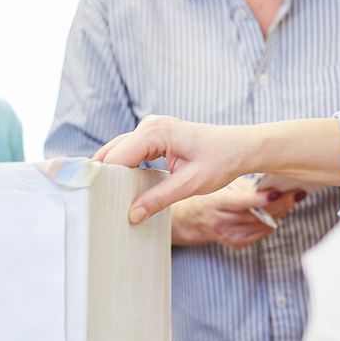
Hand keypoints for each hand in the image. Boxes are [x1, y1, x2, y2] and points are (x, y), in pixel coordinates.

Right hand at [95, 115, 267, 223]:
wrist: (241, 147)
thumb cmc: (222, 160)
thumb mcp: (190, 184)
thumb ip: (158, 199)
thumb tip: (132, 215)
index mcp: (156, 132)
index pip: (117, 157)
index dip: (106, 180)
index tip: (99, 201)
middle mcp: (149, 125)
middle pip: (112, 152)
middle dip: (105, 177)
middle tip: (98, 202)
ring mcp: (150, 128)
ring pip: (117, 151)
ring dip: (113, 173)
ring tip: (109, 196)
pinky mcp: (153, 135)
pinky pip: (129, 151)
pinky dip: (124, 168)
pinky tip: (123, 186)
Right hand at [170, 183, 299, 248]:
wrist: (188, 220)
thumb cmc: (205, 197)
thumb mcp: (217, 186)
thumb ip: (243, 186)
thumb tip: (272, 182)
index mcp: (214, 204)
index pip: (243, 203)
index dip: (264, 199)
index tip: (281, 191)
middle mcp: (221, 222)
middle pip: (259, 215)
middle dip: (281, 203)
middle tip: (296, 193)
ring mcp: (228, 234)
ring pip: (264, 224)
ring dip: (280, 212)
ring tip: (289, 200)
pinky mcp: (235, 242)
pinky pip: (261, 233)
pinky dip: (270, 222)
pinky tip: (273, 212)